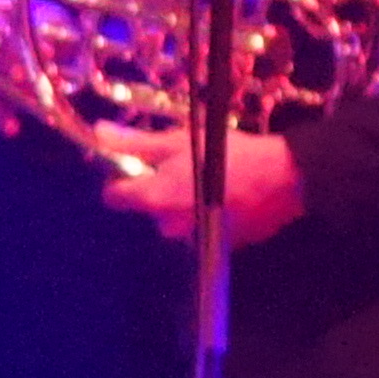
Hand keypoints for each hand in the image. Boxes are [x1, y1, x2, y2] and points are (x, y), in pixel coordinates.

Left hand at [105, 129, 304, 246]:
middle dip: (160, 188)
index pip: (114, 196)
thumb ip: (135, 142)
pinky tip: (227, 195)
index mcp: (153, 198)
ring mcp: (194, 238)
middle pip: (149, 207)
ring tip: (210, 178)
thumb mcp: (177, 140)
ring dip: (185, 201)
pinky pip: (202, 226)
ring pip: (176, 217)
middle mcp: (168, 224)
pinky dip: (208, 213)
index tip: (136, 164)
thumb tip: (98, 133)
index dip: (120, 179)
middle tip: (185, 164)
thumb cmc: (225, 154)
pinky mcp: (219, 244)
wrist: (280, 179)